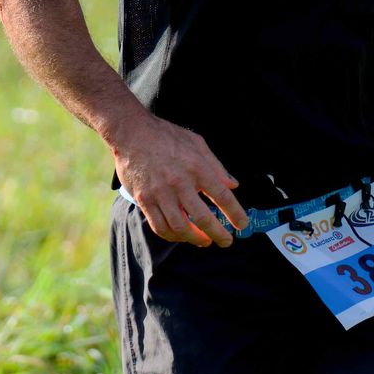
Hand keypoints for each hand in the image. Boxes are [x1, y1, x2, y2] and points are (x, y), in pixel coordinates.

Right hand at [107, 111, 247, 246]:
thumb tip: (232, 185)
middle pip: (203, 218)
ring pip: (180, 227)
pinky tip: (180, 235)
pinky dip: (172, 235)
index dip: (235, 213)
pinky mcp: (144, 199)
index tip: (242, 225)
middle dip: (218, 234)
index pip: (222, 196)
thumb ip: (216, 166)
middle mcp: (179, 182)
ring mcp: (160, 193)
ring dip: (195, 239)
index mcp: (197, 167)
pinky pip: (159, 226)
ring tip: (204, 241)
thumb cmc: (166, 135)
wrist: (131, 132)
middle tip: (226, 241)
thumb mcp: (197, 143)